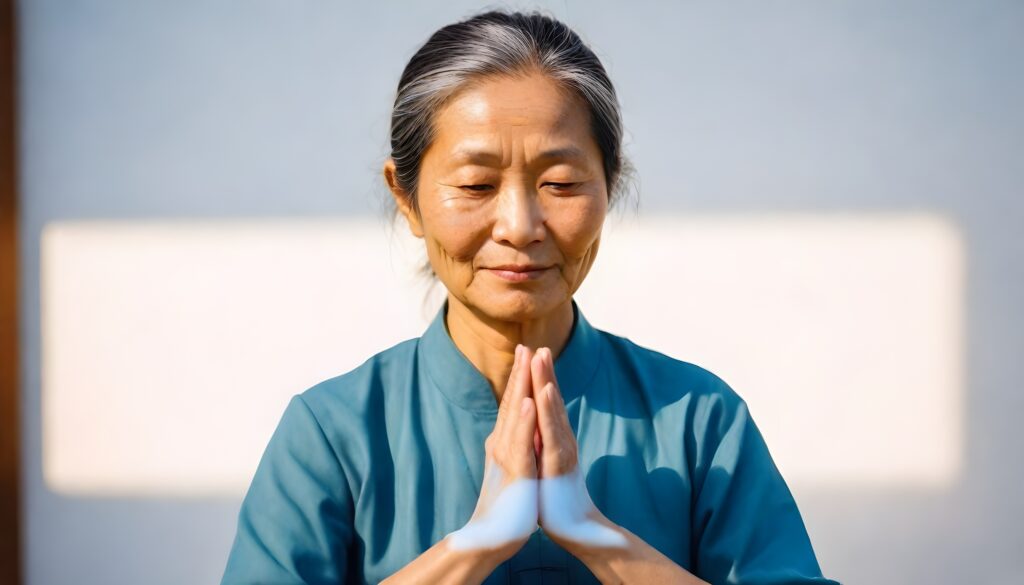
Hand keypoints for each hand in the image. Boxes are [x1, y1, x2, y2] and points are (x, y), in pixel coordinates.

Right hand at [444, 344, 538, 560]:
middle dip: (520, 372)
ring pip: (515, 414)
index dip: (520, 378)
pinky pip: (520, 441)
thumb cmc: (505, 506)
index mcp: (504, 442)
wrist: (492, 538)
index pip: (513, 404)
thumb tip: (519, 433)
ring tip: (528, 359)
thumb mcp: (513, 469)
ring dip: (521, 384)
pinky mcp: (515, 472)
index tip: (528, 352)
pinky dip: (524, 418)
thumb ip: (515, 448)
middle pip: (512, 401)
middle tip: (525, 344)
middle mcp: (501, 444)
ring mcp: (506, 456)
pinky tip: (528, 400)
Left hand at [530, 347, 626, 552]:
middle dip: (543, 371)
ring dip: (547, 381)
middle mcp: (561, 440)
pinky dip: (548, 410)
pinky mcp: (559, 464)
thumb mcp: (545, 466)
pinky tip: (544, 392)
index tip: (529, 353)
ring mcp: (562, 450)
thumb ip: (542, 445)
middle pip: (550, 400)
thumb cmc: (557, 499)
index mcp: (554, 439)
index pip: (545, 404)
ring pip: (552, 410)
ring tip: (542, 357)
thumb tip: (534, 430)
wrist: (575, 529)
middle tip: (538, 344)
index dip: (538, 378)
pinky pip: (551, 432)